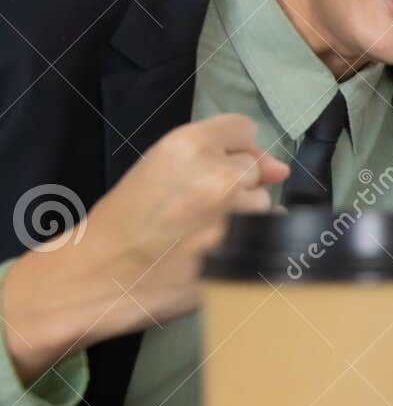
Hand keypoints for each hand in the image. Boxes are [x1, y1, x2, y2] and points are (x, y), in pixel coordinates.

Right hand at [2, 114, 287, 382]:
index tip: (209, 167)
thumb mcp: (160, 170)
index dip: (228, 148)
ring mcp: (234, 218)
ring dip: (244, 216)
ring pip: (264, 204)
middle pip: (254, 169)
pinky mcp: (243, 253)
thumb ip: (220, 157)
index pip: (242, 128)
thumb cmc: (125, 222)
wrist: (99, 276)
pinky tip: (217, 250)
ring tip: (200, 232)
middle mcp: (218, 177)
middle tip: (192, 208)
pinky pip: (270, 236)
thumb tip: (281, 169)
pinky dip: (251, 242)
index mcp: (189, 146)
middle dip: (233, 185)